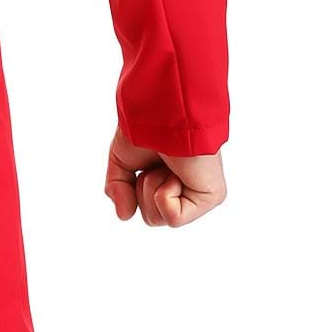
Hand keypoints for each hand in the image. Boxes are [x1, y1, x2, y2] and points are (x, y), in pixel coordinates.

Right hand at [105, 128, 225, 228]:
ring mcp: (201, 193)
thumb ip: (119, 189)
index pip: (147, 207)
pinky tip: (176, 173)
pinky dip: (164, 195)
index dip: (135, 187)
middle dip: (142, 190)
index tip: (147, 158)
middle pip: (152, 218)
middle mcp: (188, 186)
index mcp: (171, 178)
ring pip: (159, 219)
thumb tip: (124, 216)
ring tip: (167, 164)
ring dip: (152, 188)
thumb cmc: (145, 126)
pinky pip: (175, 218)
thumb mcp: (122, 161)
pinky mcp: (212, 196)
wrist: (161, 113)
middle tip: (156, 162)